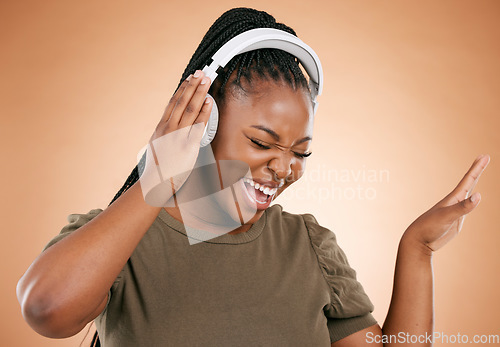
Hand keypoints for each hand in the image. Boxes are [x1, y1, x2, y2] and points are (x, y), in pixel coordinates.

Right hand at [139, 70, 212, 205]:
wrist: (156, 183)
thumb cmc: (158, 167)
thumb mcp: (158, 145)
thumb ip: (165, 133)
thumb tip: (171, 124)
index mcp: (161, 127)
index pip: (173, 103)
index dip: (182, 89)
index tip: (189, 78)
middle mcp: (169, 128)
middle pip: (182, 102)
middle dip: (192, 86)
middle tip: (201, 73)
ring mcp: (178, 136)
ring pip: (190, 109)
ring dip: (199, 93)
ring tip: (206, 81)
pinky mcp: (188, 146)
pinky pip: (198, 126)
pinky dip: (204, 112)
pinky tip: (209, 102)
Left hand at [403, 154, 489, 252]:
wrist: (419, 240)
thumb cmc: (430, 227)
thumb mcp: (447, 216)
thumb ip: (463, 207)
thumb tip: (479, 195)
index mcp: (453, 198)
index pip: (468, 179)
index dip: (477, 168)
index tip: (485, 156)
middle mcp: (455, 202)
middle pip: (469, 183)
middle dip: (477, 170)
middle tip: (484, 157)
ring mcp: (455, 211)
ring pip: (468, 193)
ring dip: (473, 183)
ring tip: (477, 173)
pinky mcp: (455, 220)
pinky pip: (466, 207)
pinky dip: (471, 201)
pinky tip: (472, 199)